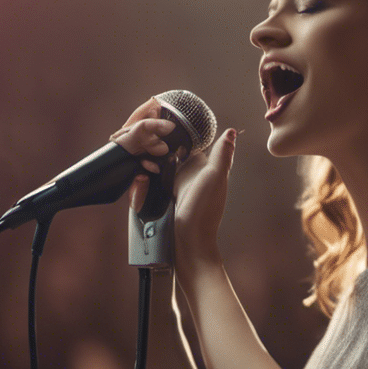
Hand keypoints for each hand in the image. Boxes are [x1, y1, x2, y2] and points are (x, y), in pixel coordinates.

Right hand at [109, 98, 237, 265]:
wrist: (189, 244)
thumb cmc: (206, 210)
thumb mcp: (216, 177)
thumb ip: (222, 154)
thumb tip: (230, 131)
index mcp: (202, 166)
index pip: (185, 142)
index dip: (172, 134)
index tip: (156, 124)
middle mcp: (187, 174)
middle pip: (165, 154)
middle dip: (152, 150)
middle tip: (138, 144)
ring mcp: (173, 186)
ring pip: (154, 168)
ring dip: (145, 167)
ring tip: (138, 166)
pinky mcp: (159, 198)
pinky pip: (147, 186)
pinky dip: (141, 184)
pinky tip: (136, 180)